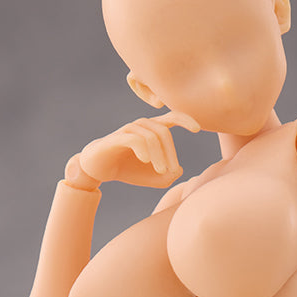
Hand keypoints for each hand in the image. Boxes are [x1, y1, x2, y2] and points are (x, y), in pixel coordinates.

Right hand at [74, 110, 199, 188]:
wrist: (98, 169)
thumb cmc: (128, 169)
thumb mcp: (152, 178)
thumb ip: (168, 176)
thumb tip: (179, 169)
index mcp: (152, 130)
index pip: (172, 118)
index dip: (185, 119)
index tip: (198, 129)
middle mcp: (142, 126)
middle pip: (164, 132)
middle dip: (171, 153)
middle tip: (170, 171)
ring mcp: (129, 130)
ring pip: (152, 137)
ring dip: (159, 156)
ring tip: (160, 171)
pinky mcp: (117, 138)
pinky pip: (135, 139)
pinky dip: (144, 150)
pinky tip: (146, 161)